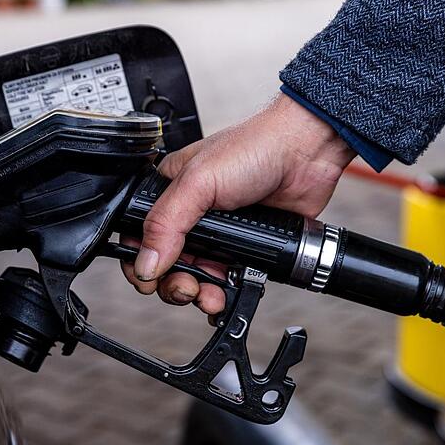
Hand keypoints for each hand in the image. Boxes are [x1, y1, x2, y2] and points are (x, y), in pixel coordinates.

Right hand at [120, 93, 355, 314]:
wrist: (305, 154)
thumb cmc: (253, 148)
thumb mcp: (198, 182)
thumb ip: (167, 223)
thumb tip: (146, 262)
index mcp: (170, 193)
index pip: (139, 234)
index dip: (139, 261)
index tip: (148, 279)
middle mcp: (190, 215)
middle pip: (166, 263)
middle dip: (171, 282)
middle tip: (185, 288)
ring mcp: (218, 233)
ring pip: (195, 276)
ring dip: (197, 293)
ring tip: (208, 295)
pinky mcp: (245, 247)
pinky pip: (225, 280)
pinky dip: (222, 293)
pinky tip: (225, 296)